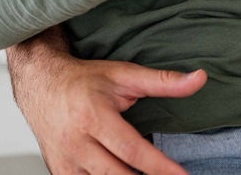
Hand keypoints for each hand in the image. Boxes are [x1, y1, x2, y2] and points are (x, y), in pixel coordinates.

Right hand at [13, 49, 205, 174]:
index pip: (133, 150)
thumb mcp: (124, 75)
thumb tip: (199, 79)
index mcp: (93, 116)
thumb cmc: (83, 81)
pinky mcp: (60, 173)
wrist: (40, 84)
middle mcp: (77, 142)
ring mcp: (66, 162)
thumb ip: (163, 82)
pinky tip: (123, 173)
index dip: (160, 168)